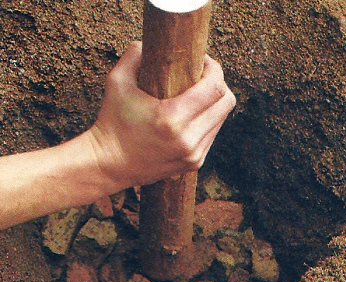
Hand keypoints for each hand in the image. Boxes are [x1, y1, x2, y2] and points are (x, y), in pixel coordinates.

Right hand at [88, 41, 235, 190]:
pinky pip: (212, 135)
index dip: (214, 69)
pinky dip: (207, 122)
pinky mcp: (194, 163)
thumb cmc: (111, 124)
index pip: (214, 87)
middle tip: (202, 77)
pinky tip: (192, 116)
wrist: (110, 165)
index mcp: (172, 118)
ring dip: (213, 104)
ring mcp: (193, 154)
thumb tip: (145, 44)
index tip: (202, 62)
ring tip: (195, 96)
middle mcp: (188, 139)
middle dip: (218, 84)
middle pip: (226, 103)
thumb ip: (132, 56)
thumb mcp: (116, 84)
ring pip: (221, 119)